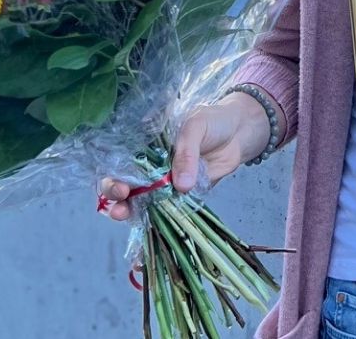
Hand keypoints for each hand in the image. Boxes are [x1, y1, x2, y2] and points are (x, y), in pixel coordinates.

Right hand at [99, 91, 272, 221]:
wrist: (241, 131)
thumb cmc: (214, 121)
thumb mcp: (196, 127)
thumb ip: (186, 154)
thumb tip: (181, 186)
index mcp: (147, 148)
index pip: (121, 166)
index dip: (115, 179)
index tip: (121, 189)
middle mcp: (152, 169)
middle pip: (127, 189)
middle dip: (118, 200)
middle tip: (120, 206)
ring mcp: (167, 185)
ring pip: (144, 205)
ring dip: (134, 215)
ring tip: (127, 218)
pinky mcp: (184, 197)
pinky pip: (169, 212)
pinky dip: (160, 224)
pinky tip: (151, 234)